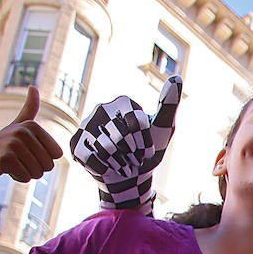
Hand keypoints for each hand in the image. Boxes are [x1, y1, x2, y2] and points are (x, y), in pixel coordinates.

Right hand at [0, 86, 63, 183]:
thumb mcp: (17, 124)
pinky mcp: (5, 159)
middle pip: (48, 165)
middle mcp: (23, 132)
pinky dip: (18, 177)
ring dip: (26, 173)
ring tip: (12, 163)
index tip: (29, 152)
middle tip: (19, 160)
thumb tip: (33, 87)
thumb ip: (29, 108)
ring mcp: (13, 144)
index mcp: (32, 126)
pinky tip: (6, 169)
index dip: (44, 159)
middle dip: (35, 168)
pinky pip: (26, 177)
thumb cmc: (2, 143)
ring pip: (37, 172)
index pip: (56, 154)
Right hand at [69, 75, 181, 213]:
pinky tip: (109, 168)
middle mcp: (102, 108)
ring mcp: (87, 126)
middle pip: (121, 137)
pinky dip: (105, 169)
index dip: (145, 144)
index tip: (148, 151)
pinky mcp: (76, 143)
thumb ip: (169, 104)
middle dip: (134, 155)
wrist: (130, 175)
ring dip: (121, 163)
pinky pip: (90, 159)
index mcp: (124, 102)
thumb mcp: (163, 128)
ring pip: (105, 148)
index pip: (137, 124)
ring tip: (125, 164)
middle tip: (136, 160)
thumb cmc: (149, 148)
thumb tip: (177, 78)